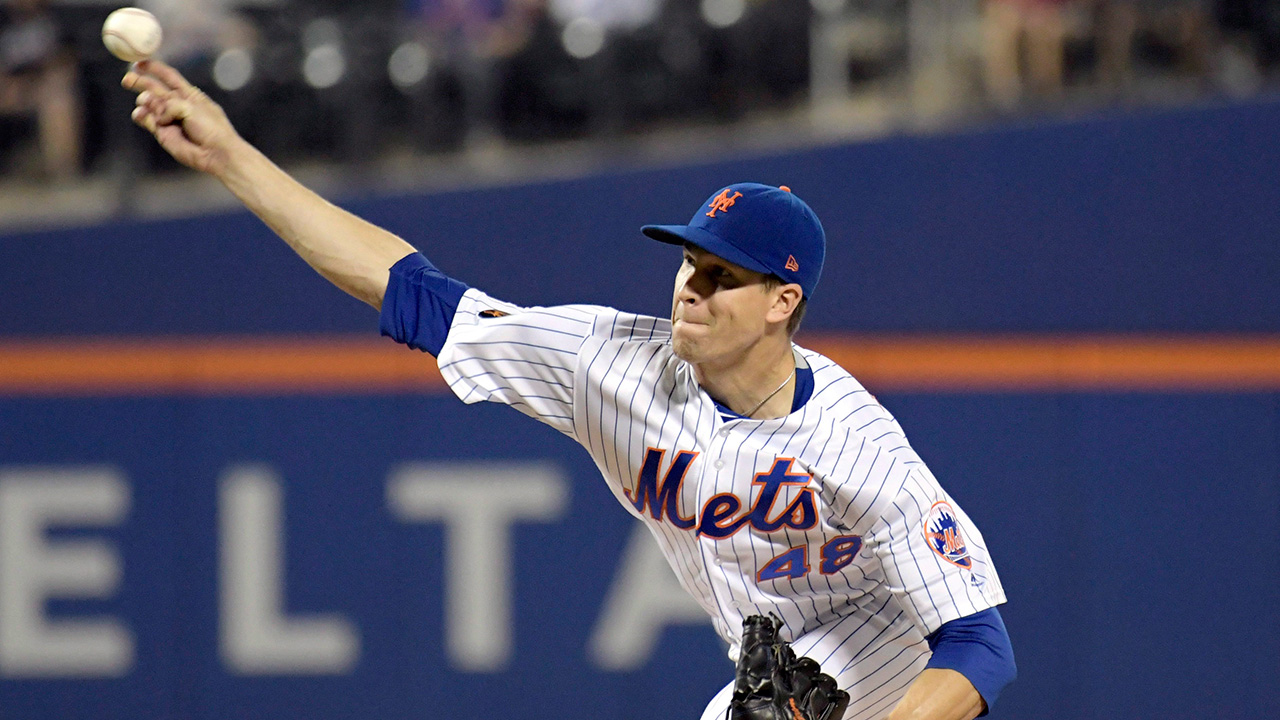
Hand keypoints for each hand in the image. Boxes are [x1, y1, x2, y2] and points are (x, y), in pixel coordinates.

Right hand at [122, 60, 241, 176]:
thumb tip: (157, 114)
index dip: (154, 69)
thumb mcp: (192, 107)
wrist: (216, 153)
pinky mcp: (162, 133)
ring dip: (145, 101)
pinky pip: (146, 120)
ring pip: (149, 104)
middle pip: (155, 88)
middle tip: (127, 79)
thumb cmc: (211, 128)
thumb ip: (171, 104)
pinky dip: (141, 115)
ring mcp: (169, 119)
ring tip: (147, 103)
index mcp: (189, 95)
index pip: (169, 77)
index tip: (139, 63)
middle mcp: (178, 105)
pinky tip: (141, 114)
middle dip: (140, 82)